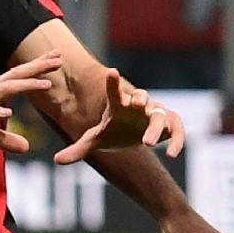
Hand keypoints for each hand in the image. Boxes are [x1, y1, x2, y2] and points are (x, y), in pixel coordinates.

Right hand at [0, 51, 62, 152]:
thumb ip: (6, 139)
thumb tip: (27, 147)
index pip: (18, 78)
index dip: (37, 69)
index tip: (57, 60)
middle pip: (15, 76)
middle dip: (38, 67)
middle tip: (59, 57)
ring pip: (4, 90)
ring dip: (25, 85)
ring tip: (46, 83)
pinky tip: (5, 111)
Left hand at [54, 69, 184, 163]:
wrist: (133, 137)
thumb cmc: (113, 132)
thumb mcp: (95, 140)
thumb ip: (78, 149)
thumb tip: (56, 161)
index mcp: (118, 105)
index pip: (114, 90)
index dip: (113, 82)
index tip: (111, 71)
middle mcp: (137, 105)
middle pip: (141, 98)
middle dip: (140, 100)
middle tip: (137, 105)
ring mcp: (154, 113)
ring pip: (159, 115)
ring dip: (156, 127)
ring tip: (148, 143)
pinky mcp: (169, 123)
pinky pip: (177, 128)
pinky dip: (176, 139)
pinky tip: (171, 154)